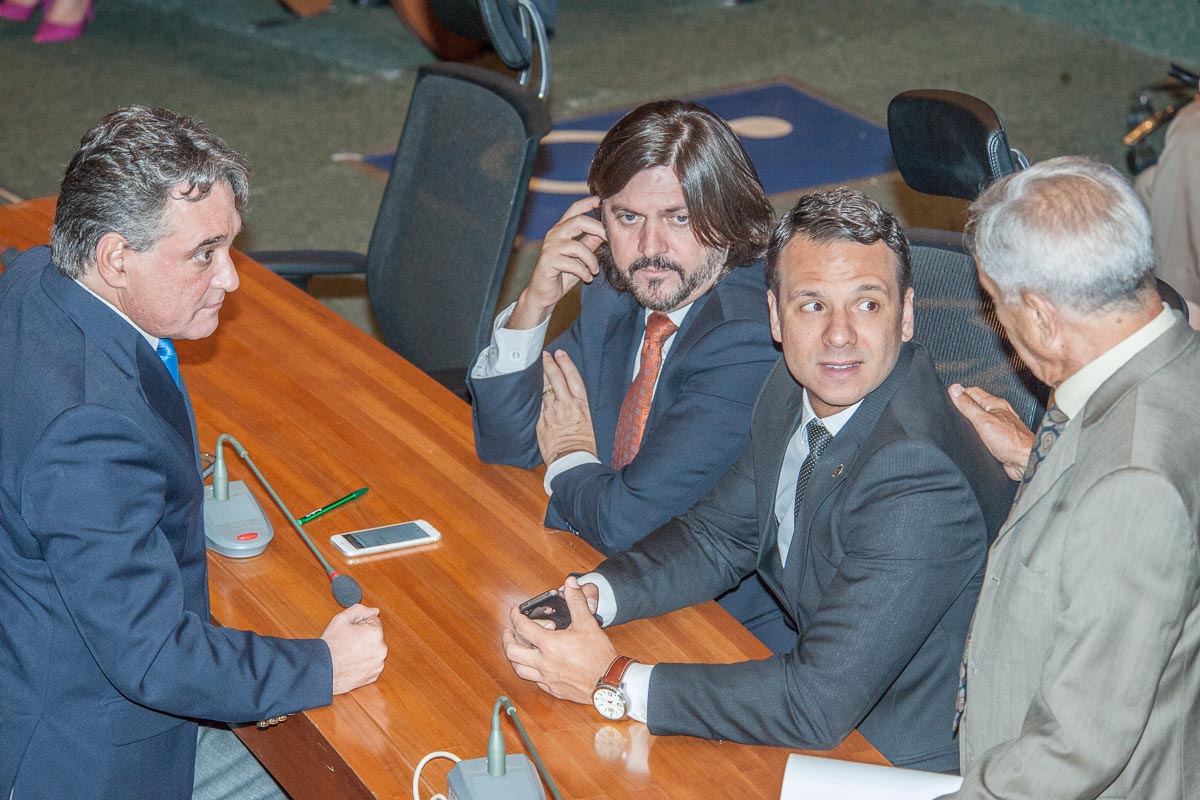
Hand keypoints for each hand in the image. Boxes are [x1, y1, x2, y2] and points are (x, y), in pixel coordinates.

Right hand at [321, 604, 386, 694]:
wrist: (322, 671)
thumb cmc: (330, 646)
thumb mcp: (341, 619)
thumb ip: (360, 610)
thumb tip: (374, 611)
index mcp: (376, 633)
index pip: (373, 620)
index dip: (360, 624)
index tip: (350, 631)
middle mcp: (381, 649)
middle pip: (375, 635)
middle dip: (364, 636)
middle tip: (347, 642)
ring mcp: (378, 664)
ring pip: (374, 650)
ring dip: (365, 649)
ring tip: (348, 653)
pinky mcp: (374, 675)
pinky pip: (372, 663)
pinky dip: (364, 663)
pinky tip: (351, 662)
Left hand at [502, 577, 617, 703]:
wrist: (609, 681)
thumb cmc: (599, 655)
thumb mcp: (587, 623)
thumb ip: (576, 601)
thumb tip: (570, 584)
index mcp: (548, 644)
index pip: (522, 628)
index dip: (515, 616)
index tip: (515, 612)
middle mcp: (543, 662)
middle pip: (512, 652)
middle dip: (507, 639)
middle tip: (509, 632)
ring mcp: (546, 678)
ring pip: (519, 669)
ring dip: (515, 658)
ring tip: (517, 649)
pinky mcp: (553, 689)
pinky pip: (533, 680)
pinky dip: (529, 671)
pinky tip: (535, 666)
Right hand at [509, 196, 606, 328]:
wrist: (544, 294)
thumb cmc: (562, 274)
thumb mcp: (580, 257)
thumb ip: (590, 242)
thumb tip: (605, 231)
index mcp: (562, 230)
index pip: (574, 209)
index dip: (588, 202)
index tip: (601, 200)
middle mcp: (554, 234)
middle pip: (579, 221)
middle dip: (598, 229)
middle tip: (609, 240)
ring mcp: (550, 248)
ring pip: (578, 246)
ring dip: (591, 260)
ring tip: (594, 270)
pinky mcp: (548, 262)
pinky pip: (572, 264)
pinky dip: (583, 272)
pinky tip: (586, 278)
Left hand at [537, 350, 597, 463]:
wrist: (572, 461)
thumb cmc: (584, 446)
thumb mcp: (587, 422)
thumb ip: (576, 409)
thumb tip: (570, 402)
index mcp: (581, 405)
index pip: (573, 377)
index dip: (566, 363)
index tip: (560, 353)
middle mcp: (566, 405)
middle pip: (556, 378)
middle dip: (549, 363)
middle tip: (544, 354)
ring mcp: (551, 412)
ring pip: (543, 389)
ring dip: (539, 377)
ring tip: (534, 368)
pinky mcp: (541, 422)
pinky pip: (536, 405)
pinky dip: (533, 396)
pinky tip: (529, 390)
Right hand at [949, 384, 1034, 480]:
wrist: (1025, 461)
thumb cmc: (1011, 442)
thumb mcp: (983, 421)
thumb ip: (968, 405)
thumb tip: (955, 390)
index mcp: (995, 404)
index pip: (973, 391)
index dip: (960, 393)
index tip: (948, 396)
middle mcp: (999, 413)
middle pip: (977, 403)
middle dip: (964, 405)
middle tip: (951, 409)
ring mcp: (1000, 425)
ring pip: (981, 417)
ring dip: (971, 419)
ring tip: (960, 421)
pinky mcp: (1000, 438)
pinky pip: (985, 430)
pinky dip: (977, 431)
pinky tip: (973, 436)